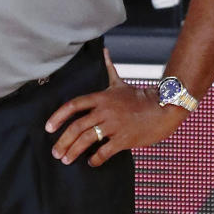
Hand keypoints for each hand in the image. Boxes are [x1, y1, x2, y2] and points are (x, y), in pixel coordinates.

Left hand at [45, 50, 186, 165]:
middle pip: (77, 126)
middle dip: (63, 141)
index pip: (73, 105)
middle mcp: (105, 111)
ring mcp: (114, 125)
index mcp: (101, 98)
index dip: (58, 117)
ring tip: (66, 160)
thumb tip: (104, 51)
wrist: (164, 108)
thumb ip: (109, 68)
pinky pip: (104, 151)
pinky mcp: (124, 139)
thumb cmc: (140, 96)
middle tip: (56, 153)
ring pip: (87, 140)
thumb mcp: (120, 82)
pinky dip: (95, 159)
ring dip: (74, 151)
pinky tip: (91, 162)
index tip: (49, 128)